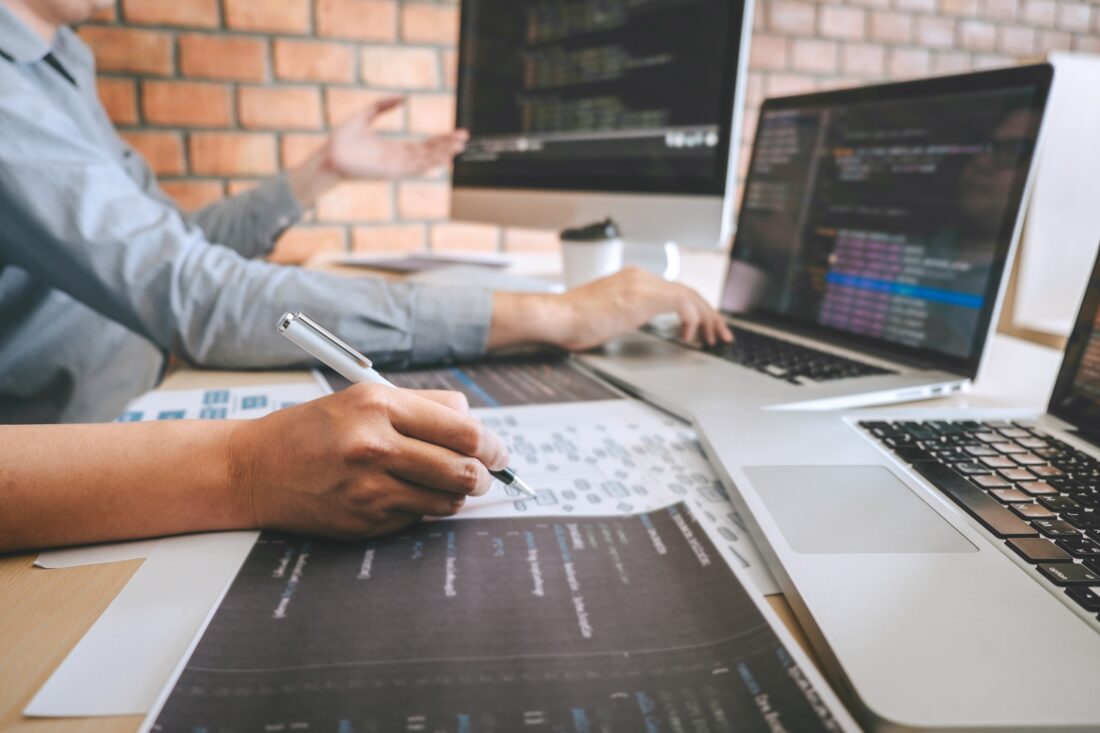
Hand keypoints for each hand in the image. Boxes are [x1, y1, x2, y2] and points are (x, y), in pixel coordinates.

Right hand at [227, 385, 508, 538]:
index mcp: (378, 405)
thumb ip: (423, 406)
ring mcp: (368, 488)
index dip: (491, 444)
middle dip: (483, 475)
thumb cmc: (313, 430)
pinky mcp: (364, 521)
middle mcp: (373, 446)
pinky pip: (417, 518)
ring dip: (457, 495)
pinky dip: (421, 508)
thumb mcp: (363, 398)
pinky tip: (401, 494)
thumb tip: (475, 423)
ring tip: (449, 485)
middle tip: (484, 474)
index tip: (498, 451)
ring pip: (446, 500)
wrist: (252, 470)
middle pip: (462, 469)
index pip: (462, 429)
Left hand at [288, 97, 467, 206]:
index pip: (424, 145)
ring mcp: (396, 167)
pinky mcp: (391, 172)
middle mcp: (399, 160)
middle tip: (465, 137)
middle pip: (429, 153)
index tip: (456, 133)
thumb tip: (402, 99)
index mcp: (395, 149)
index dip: (440, 140)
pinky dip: (429, 163)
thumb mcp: (365, 116)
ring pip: (426, 161)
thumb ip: (382, 106)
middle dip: (447, 145)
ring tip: (460, 146)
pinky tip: (442, 157)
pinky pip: (415, 168)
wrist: (329, 156)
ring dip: (444, 154)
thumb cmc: (342, 140)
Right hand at [489, 267, 732, 351]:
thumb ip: (624, 313)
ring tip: (714, 337)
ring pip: (691, 296)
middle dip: (710, 314)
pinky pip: (682, 303)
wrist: (557, 316)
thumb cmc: (571, 320)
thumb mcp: (606, 314)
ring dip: (708, 318)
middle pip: (688, 291)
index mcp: (632, 279)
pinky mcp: (643, 296)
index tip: (703, 328)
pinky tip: (690, 336)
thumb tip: (632, 324)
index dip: (695, 310)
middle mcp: (641, 276)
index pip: (674, 290)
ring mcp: (643, 284)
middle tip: (720, 334)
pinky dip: (692, 319)